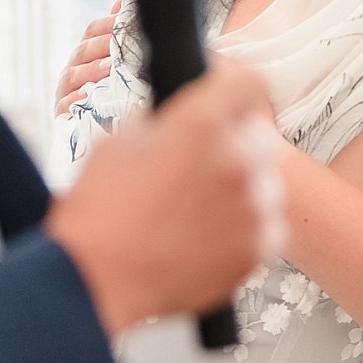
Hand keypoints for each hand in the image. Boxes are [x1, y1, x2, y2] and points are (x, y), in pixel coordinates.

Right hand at [47, 60, 284, 334]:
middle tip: (203, 168)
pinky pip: (268, 227)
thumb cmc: (99, 212)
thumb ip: (164, 125)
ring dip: (241, 191)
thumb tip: (179, 121)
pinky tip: (209, 236)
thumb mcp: (120, 143)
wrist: (94, 278)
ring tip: (199, 210)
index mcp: (201, 123)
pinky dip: (246, 230)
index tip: (229, 103)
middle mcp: (234, 160)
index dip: (236, 93)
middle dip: (235, 147)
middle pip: (260, 138)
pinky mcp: (256, 248)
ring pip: (266, 184)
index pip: (250, 84)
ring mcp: (250, 207)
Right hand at [54, 1, 119, 115]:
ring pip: (71, 76)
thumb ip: (117, 34)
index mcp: (86, 54)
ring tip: (109, 68)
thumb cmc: (111, 93)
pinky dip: (74, 100)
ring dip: (90, 70)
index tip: (124, 20)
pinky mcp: (62, 115)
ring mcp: (65, 91)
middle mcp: (73, 69)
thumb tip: (122, 1)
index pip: (91, 30)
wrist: (100, 132)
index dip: (107, 24)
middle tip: (120, 44)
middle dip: (102, 45)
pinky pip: (63, 106)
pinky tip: (87, 96)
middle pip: (82, 51)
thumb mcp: (118, 64)